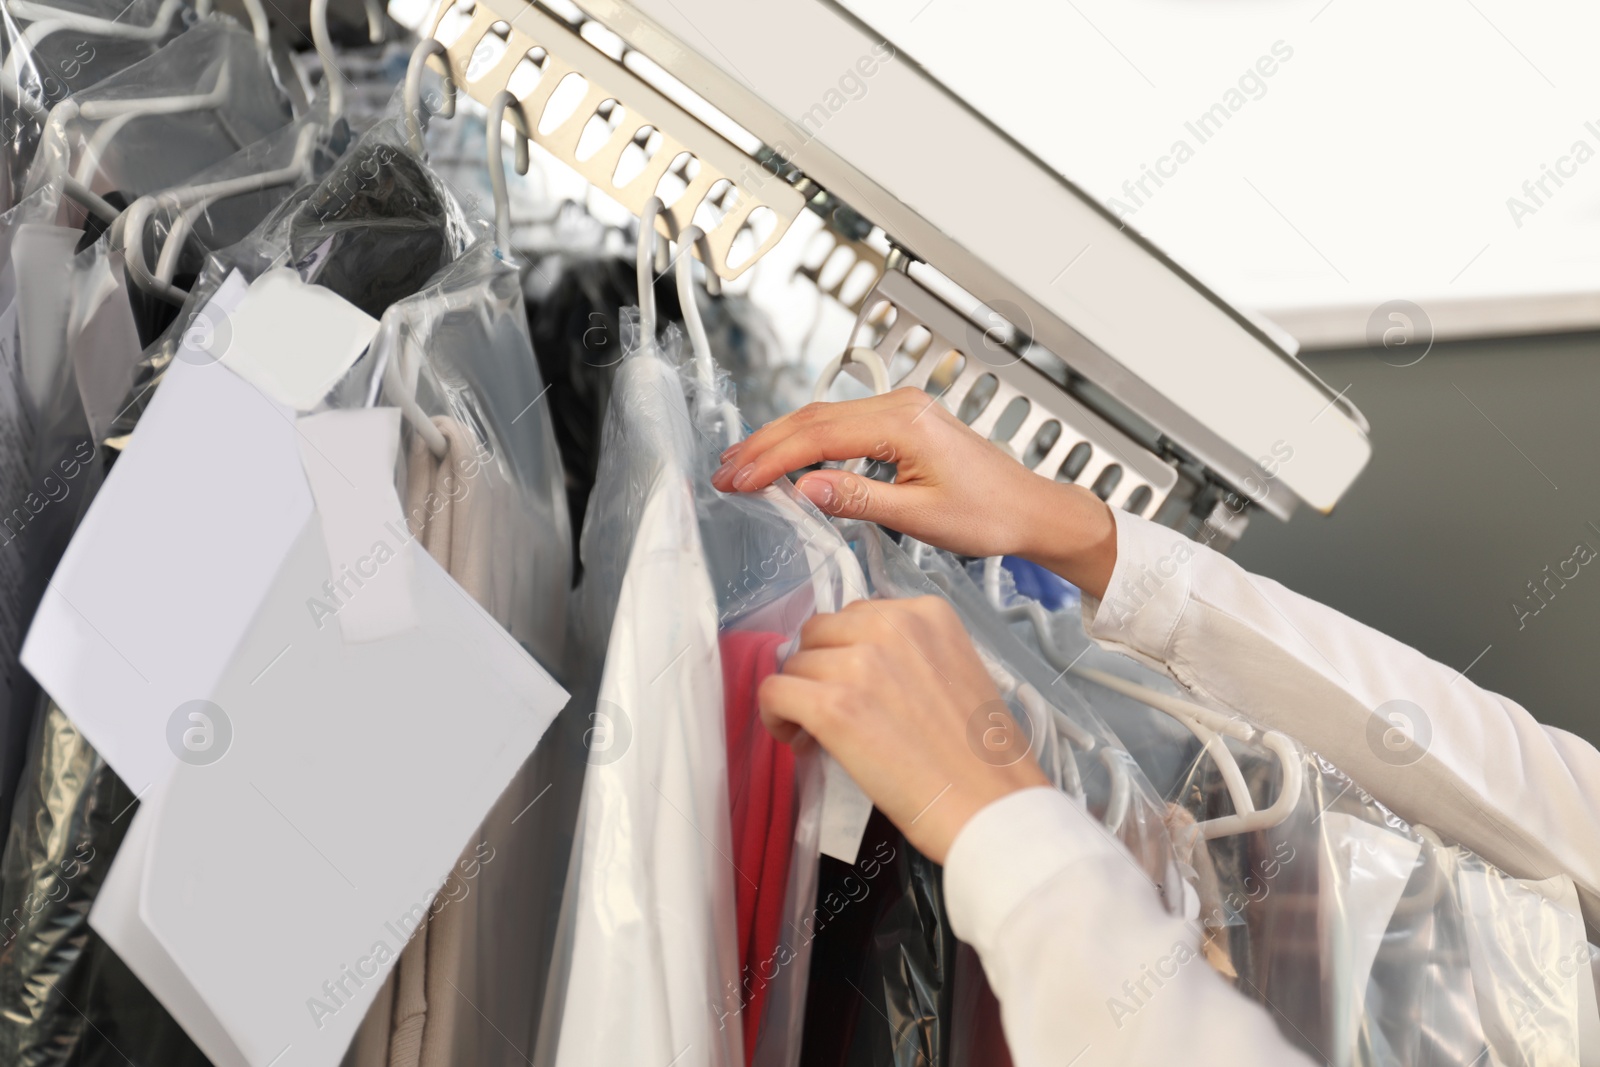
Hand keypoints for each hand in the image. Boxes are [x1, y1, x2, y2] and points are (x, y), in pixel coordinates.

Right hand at [711, 388, 1117, 598]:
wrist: (1031, 509)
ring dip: (780, 441)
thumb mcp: (921, 517)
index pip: (818, 436)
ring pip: (823, 418)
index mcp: (904, 423)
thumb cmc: (990, 514)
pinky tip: (786, 458)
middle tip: (724, 472)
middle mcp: (900, 406)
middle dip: (763, 446)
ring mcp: (901, 409)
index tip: (738, 480)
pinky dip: (806, 441)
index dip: (771, 459)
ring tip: (742, 465)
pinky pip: (842, 424)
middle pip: (813, 419)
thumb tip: (805, 488)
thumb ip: (859, 499)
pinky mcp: (902, 422)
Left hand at [758, 595, 1049, 863]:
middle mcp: (891, 625)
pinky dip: (777, 716)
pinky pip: (775, 692)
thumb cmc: (980, 755)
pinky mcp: (834, 706)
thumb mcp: (954, 670)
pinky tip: (797, 739)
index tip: (855, 687)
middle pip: (819, 633)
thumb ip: (906, 653)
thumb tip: (846, 662)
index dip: (847, 652)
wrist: (990, 806)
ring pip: (795, 664)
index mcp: (926, 613)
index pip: (856, 616)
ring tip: (821, 733)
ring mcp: (860, 664)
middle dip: (820, 669)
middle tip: (835, 711)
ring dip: (800, 696)